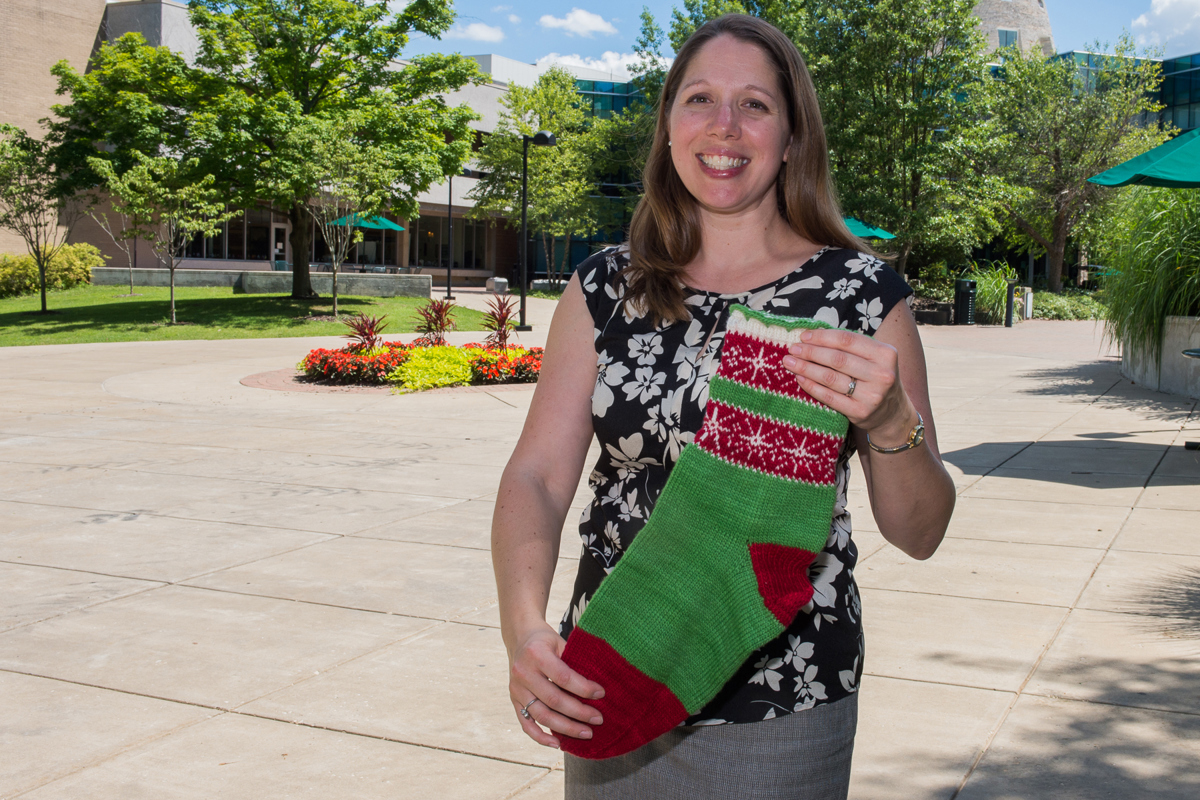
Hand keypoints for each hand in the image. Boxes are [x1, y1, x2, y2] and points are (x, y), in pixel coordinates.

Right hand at [508, 624, 605, 748]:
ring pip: (542, 715)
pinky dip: (540, 737)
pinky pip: (526, 723)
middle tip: (598, 719)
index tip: (601, 694)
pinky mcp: (513, 700)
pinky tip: (557, 743)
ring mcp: (516, 689)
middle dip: (579, 712)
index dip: (584, 688)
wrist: (520, 638)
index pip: (563, 677)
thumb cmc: (546, 641)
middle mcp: (523, 673)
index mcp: (536, 654)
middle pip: (554, 700)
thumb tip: (598, 687)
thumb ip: (574, 662)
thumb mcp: (560, 642)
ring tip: (586, 733)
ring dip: (566, 728)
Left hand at [782, 327, 916, 444]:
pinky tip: (800, 378)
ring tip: (789, 362)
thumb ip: (851, 347)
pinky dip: (811, 386)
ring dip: (806, 368)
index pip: (848, 340)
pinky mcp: (860, 412)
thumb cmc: (875, 378)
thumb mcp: (874, 358)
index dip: (822, 337)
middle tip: (792, 349)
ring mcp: (872, 395)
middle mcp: (881, 374)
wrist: (892, 413)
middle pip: (837, 359)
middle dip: (810, 352)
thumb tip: (813, 335)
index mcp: (886, 354)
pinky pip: (829, 397)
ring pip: (831, 378)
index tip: (804, 336)